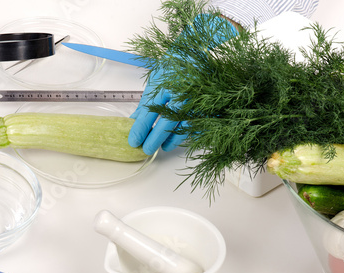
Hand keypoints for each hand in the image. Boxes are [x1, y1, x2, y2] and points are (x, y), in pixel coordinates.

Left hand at [128, 14, 238, 154]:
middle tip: (146, 150)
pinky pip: (199, 125)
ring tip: (163, 147)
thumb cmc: (174, 66)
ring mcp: (198, 100)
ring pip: (184, 128)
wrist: (197, 52)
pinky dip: (188, 134)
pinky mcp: (210, 105)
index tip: (134, 141)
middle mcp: (184, 95)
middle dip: (154, 140)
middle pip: (166, 125)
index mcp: (167, 86)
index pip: (149, 114)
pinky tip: (180, 138)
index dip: (140, 130)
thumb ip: (145, 103)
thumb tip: (134, 121)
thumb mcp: (155, 82)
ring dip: (172, 140)